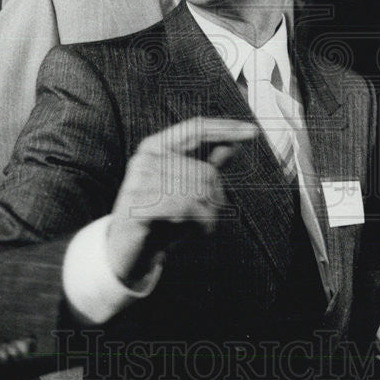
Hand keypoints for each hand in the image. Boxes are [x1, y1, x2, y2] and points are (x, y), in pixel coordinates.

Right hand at [105, 117, 257, 286]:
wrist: (127, 252)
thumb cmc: (160, 217)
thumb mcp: (186, 189)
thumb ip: (206, 166)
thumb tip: (231, 146)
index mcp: (156, 147)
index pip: (196, 128)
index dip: (226, 128)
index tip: (252, 132)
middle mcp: (146, 158)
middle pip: (206, 170)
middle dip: (215, 199)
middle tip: (204, 218)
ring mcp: (139, 180)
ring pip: (199, 192)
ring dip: (206, 216)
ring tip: (192, 226)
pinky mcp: (138, 204)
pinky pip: (186, 208)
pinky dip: (198, 224)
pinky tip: (189, 232)